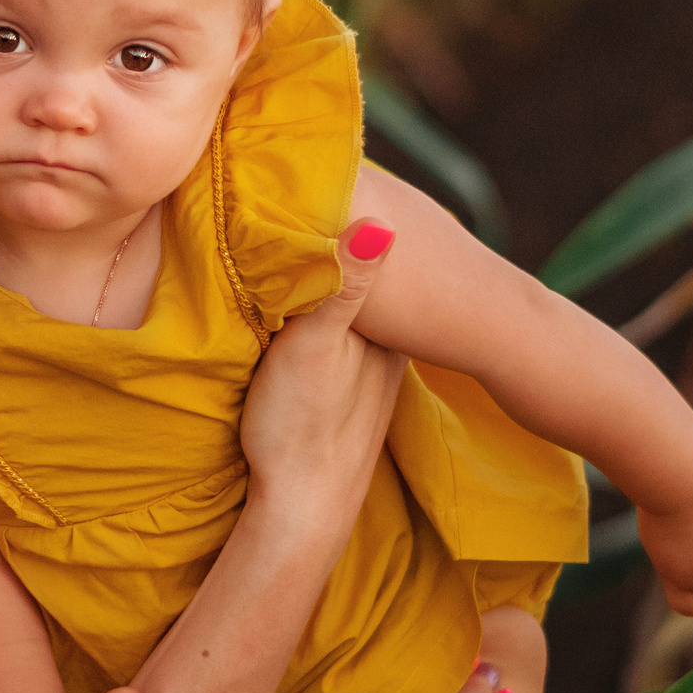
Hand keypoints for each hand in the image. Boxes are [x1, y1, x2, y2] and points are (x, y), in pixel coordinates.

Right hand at [240, 220, 406, 543]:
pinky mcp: (347, 395)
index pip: (382, 253)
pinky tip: (302, 309)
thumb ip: (344, 285)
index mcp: (392, 329)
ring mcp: (372, 374)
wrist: (299, 514)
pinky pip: (342, 337)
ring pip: (358, 309)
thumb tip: (382, 223)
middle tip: (305, 198)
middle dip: (344, 244)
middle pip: (372, 280)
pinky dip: (326, 314)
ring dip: (334, 281)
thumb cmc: (302, 428)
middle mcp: (393, 348)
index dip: (354, 215)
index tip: (323, 179)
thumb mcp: (315, 347)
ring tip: (299, 240)